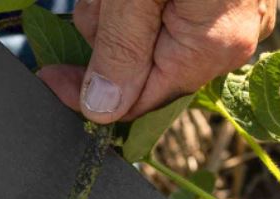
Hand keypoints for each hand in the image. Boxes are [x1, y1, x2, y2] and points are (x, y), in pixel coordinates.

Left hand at [38, 0, 276, 122]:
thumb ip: (119, 49)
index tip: (49, 76)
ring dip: (119, 5)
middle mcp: (229, 38)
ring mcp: (230, 12)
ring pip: (149, 32)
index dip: (89, 94)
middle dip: (108, 29)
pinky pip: (166, 9)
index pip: (141, 100)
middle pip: (143, 63)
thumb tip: (102, 107)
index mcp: (212, 46)